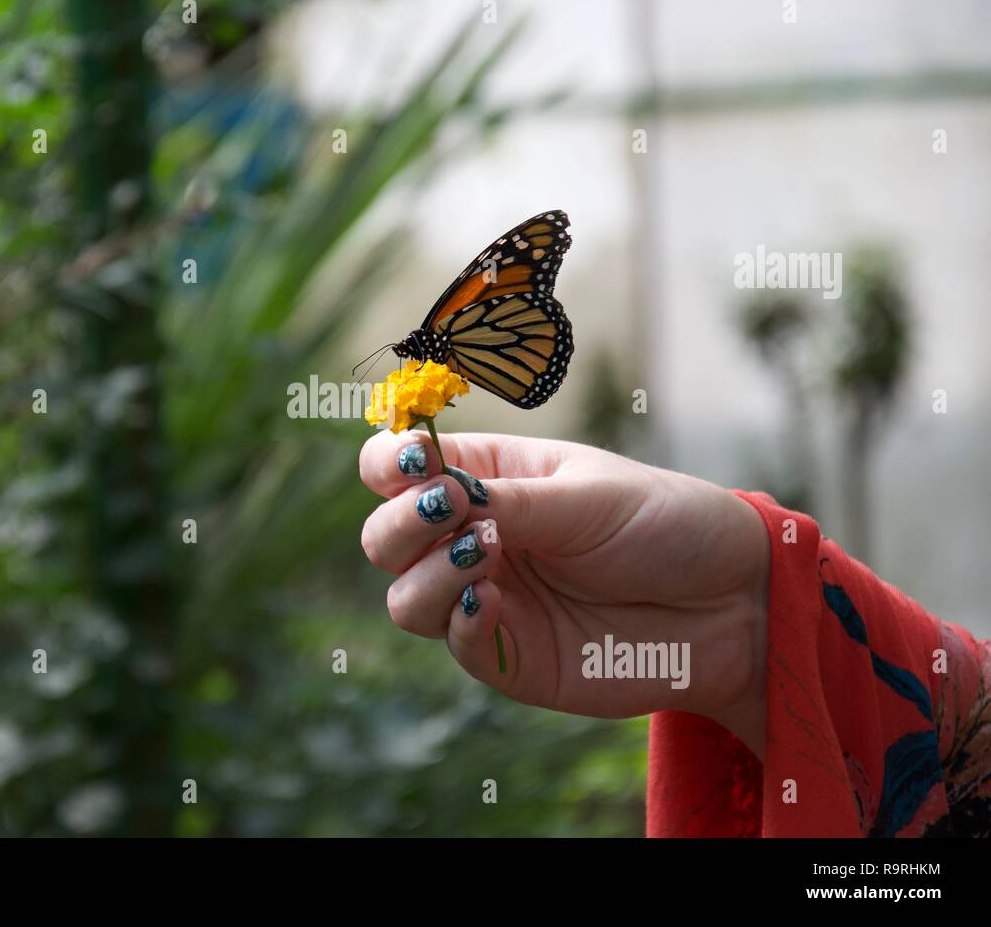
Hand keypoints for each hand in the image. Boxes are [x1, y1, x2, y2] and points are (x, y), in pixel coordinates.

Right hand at [359, 430, 769, 757]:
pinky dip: (461, 621)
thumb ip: (508, 501)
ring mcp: (485, 598)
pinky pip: (453, 642)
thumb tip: (439, 498)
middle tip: (455, 510)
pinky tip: (497, 601)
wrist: (731, 606)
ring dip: (429, 573)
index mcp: (488, 477)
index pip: (397, 465)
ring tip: (488, 555)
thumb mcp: (588, 496)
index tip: (416, 462)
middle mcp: (473, 537)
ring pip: (402, 596)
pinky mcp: (507, 655)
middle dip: (402, 522)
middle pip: (384, 535)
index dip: (389, 461)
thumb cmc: (666, 526)